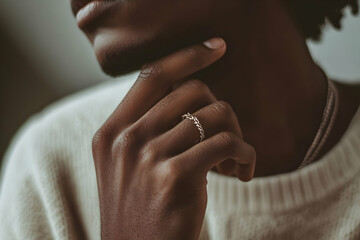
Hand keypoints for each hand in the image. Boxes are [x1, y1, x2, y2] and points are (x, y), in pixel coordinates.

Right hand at [92, 38, 255, 239]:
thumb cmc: (142, 212)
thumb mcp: (129, 166)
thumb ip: (148, 128)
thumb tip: (192, 94)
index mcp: (111, 132)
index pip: (152, 74)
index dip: (186, 55)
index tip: (216, 47)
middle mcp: (125, 139)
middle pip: (192, 91)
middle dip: (221, 108)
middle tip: (228, 134)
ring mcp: (147, 157)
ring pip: (215, 115)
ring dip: (236, 134)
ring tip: (234, 158)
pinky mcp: (174, 178)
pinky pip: (227, 144)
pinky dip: (246, 155)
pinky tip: (243, 173)